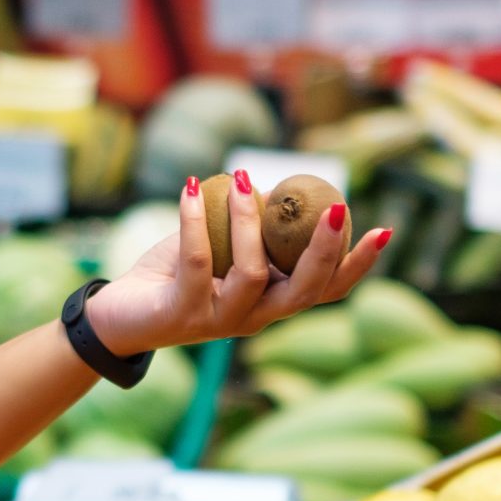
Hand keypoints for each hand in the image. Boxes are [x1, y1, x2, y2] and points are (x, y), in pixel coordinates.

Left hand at [85, 172, 387, 357]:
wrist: (117, 316)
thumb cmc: (172, 275)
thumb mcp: (218, 250)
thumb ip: (248, 230)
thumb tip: (273, 186)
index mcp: (270, 302)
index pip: (326, 290)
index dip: (357, 265)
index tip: (384, 229)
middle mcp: (253, 318)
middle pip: (305, 291)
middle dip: (323, 249)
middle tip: (334, 208)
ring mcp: (219, 321)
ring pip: (253, 274)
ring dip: (250, 223)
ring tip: (245, 180)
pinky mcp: (181, 315)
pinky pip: (198, 263)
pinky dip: (196, 221)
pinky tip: (193, 187)